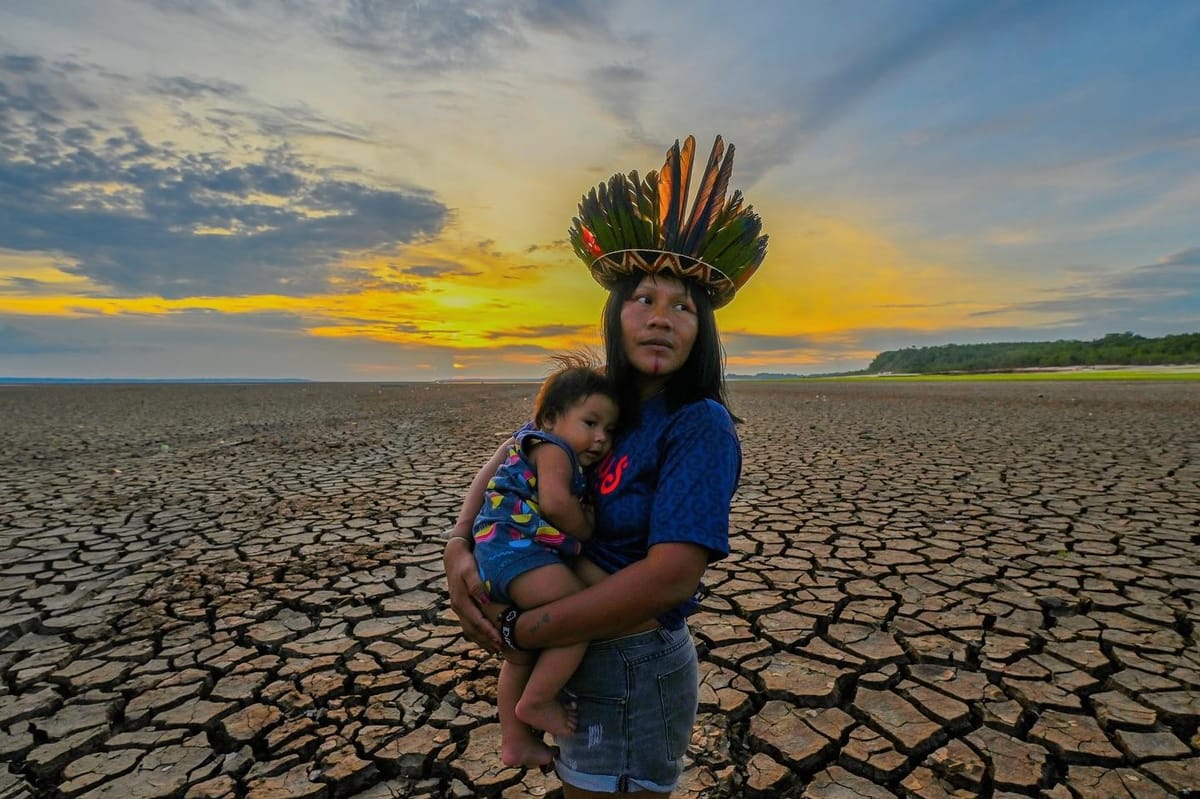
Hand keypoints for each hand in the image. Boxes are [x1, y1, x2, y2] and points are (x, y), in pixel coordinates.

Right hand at [443, 539, 501, 653]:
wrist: (454, 555)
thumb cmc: (465, 562)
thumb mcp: (470, 570)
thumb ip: (476, 584)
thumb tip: (485, 600)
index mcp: (460, 601)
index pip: (476, 622)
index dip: (488, 632)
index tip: (500, 640)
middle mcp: (457, 607)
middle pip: (472, 629)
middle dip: (486, 640)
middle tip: (500, 649)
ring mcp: (458, 608)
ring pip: (469, 629)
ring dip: (481, 640)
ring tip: (494, 649)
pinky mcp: (460, 606)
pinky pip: (468, 624)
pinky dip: (477, 634)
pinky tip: (485, 639)